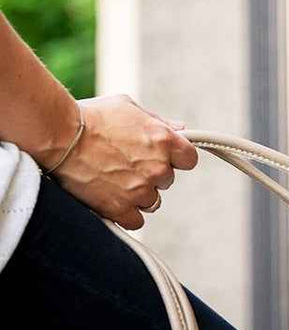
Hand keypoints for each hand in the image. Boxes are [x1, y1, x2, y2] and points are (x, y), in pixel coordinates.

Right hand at [52, 95, 198, 229]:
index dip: (176, 158)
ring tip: (114, 180)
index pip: (189, 159)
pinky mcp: (119, 208)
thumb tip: (181, 129)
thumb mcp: (130, 108)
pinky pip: (136, 221)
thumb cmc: (91, 117)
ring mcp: (140, 190)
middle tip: (127, 164)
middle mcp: (157, 167)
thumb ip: (159, 122)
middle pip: (167, 180)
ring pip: (152, 201)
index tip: (163, 157)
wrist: (58, 135)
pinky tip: (113, 201)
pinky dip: (126, 214)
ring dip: (138, 194)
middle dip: (152, 174)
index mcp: (165, 140)